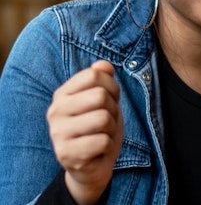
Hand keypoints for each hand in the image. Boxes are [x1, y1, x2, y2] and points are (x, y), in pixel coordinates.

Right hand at [47, 60, 122, 203]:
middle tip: (105, 123)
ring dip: (111, 129)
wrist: (91, 166)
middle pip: (101, 96)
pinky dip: (108, 146)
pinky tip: (98, 150)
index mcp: (62, 94)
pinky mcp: (66, 154)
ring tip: (101, 135)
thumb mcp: (104, 102)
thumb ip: (103, 81)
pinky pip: (102, 141)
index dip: (111, 87)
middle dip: (113, 110)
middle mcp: (55, 111)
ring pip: (103, 118)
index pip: (95, 75)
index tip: (108, 101)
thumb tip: (104, 64)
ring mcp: (58, 133)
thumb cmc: (98, 129)